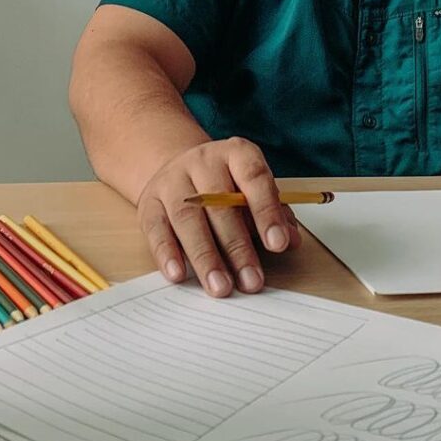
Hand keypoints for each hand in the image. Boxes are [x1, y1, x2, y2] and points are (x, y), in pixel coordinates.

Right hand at [137, 137, 301, 296]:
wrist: (181, 170)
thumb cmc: (225, 185)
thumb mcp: (252, 190)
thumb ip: (274, 214)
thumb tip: (291, 240)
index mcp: (235, 153)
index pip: (254, 177)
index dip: (267, 211)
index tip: (278, 244)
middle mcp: (202, 161)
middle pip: (220, 203)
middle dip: (238, 247)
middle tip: (251, 281)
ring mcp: (172, 180)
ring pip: (187, 217)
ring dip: (205, 256)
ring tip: (220, 287)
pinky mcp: (149, 202)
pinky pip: (156, 228)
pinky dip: (167, 253)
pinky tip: (179, 274)